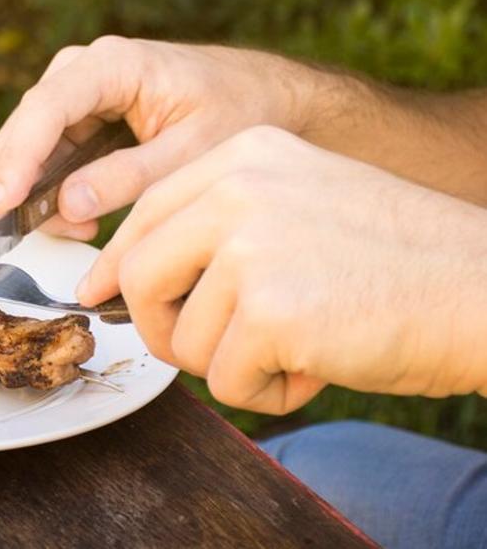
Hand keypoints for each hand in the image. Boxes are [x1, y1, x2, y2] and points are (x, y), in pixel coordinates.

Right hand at [0, 37, 322, 238]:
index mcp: (114, 64)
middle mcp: (85, 68)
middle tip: (60, 232)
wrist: (266, 96)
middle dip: (29, 183)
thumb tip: (67, 205)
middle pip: (27, 126)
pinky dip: (57, 186)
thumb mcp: (192, 152)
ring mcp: (79, 89)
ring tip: (84, 228)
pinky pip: (51, 151)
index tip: (5, 204)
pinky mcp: (82, 112)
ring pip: (32, 143)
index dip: (20, 158)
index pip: (47, 108)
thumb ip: (128, 177)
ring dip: (43, 190)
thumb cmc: (238, 112)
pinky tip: (84, 215)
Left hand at [79, 126, 486, 413]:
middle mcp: (239, 191)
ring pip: (182, 338)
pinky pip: (226, 380)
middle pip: (139, 276)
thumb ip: (218, 224)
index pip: (146, 214)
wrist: (486, 290)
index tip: (102, 295)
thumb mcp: (301, 201)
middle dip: (161, 328)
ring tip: (296, 350)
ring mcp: (252, 248)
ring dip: (230, 365)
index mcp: (244, 156)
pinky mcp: (272, 311)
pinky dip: (265, 393)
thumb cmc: (398, 259)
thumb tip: (118, 275)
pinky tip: (316, 368)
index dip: (118, 265)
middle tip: (208, 351)